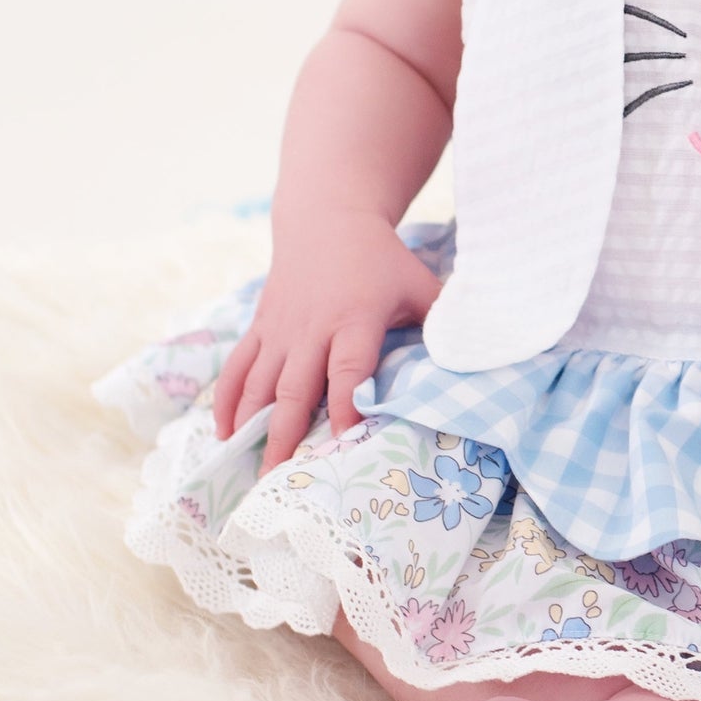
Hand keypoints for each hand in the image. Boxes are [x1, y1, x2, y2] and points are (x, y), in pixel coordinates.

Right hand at [212, 213, 443, 475]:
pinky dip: (228, 400)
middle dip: (287, 436)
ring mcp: (281, 329)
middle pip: (295, 388)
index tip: (343, 444)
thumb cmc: (381, 259)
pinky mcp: (260, 326)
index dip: (346, 407)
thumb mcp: (418, 282)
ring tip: (251, 469)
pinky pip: (238, 367)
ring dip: (253, 427)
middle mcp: (312, 328)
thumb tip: (475, 353)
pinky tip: (226, 433)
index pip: (348, 370)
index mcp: (355, 318)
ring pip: (260, 384)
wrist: (327, 219)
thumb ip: (441, 319)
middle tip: (280, 481)